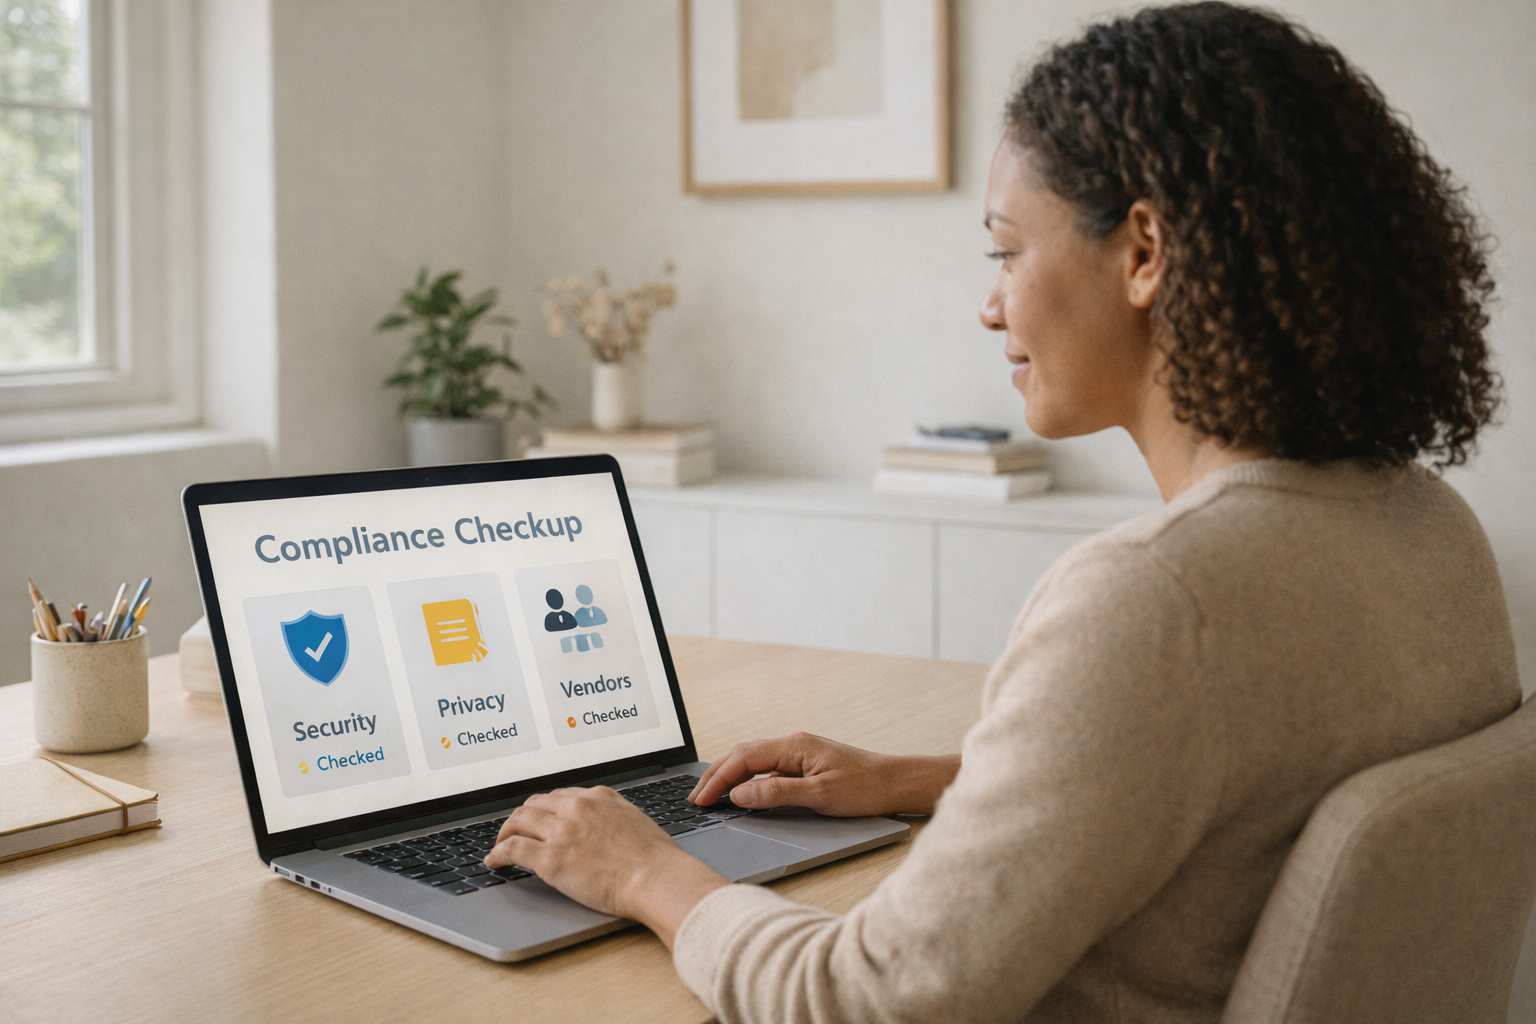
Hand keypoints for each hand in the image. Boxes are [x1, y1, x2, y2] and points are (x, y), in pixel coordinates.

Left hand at [485, 786, 727, 948]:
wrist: (656, 877)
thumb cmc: (654, 858)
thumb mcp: (635, 820)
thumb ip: (613, 815)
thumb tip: (604, 825)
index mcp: (598, 797)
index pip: (560, 796)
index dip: (544, 808)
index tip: (539, 818)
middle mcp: (576, 808)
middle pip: (534, 805)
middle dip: (521, 817)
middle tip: (515, 830)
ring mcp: (561, 831)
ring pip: (518, 821)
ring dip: (505, 832)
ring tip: (500, 844)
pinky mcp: (550, 858)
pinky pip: (512, 848)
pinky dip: (498, 853)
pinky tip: (494, 861)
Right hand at [689, 732, 959, 816]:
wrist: (897, 783)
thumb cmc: (866, 788)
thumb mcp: (820, 795)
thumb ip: (778, 793)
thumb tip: (741, 795)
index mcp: (794, 746)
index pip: (744, 759)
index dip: (719, 780)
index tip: (702, 800)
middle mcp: (793, 745)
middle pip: (742, 755)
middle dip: (716, 776)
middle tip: (696, 800)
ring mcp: (799, 754)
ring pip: (753, 761)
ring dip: (729, 777)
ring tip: (710, 797)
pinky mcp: (805, 765)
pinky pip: (767, 769)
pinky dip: (747, 781)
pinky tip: (741, 795)